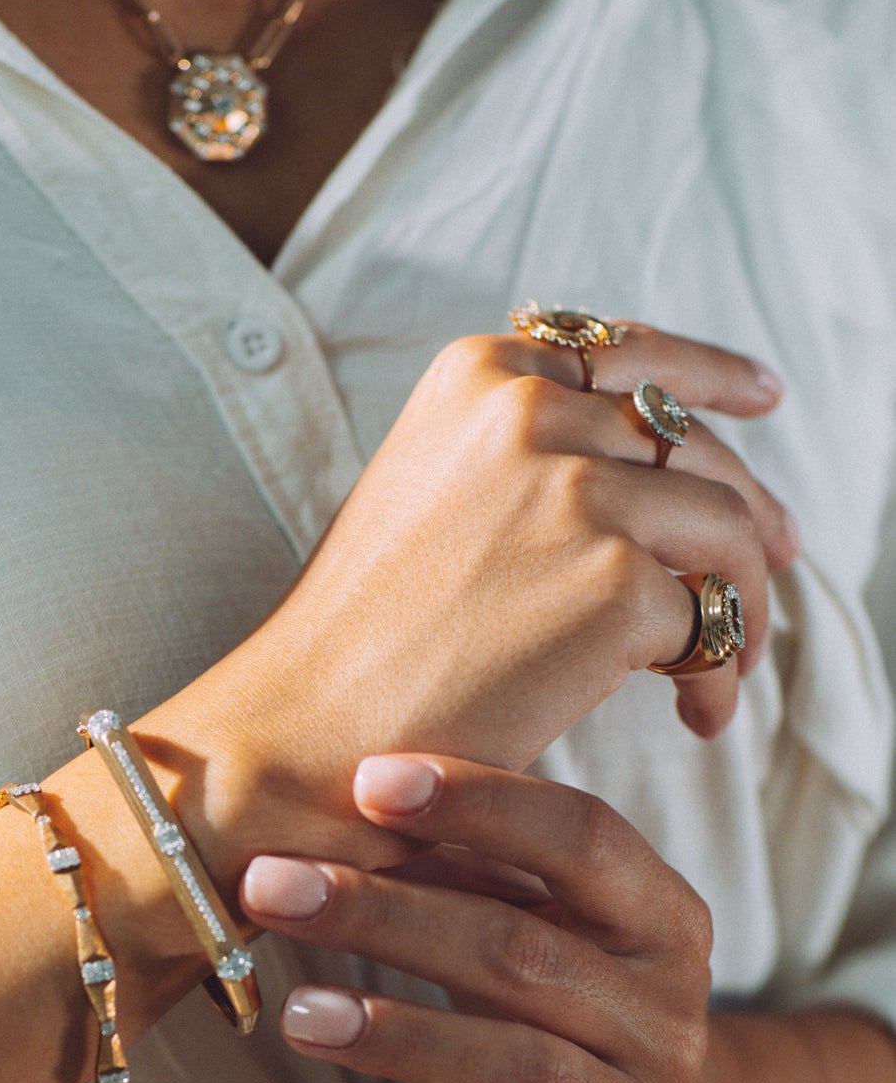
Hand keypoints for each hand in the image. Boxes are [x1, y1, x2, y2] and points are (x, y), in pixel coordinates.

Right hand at [179, 327, 796, 845]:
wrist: (310, 729)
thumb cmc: (362, 635)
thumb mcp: (427, 492)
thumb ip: (523, 455)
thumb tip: (655, 474)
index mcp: (482, 374)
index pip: (629, 353)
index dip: (711, 376)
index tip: (764, 397)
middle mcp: (531, 411)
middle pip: (693, 447)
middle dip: (746, 511)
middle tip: (772, 565)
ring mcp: (578, 493)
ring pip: (729, 531)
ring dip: (744, 604)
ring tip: (728, 666)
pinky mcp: (616, 587)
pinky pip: (714, 623)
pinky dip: (718, 675)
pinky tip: (694, 717)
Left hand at [239, 753, 813, 1082]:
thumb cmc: (572, 1002)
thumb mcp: (547, 923)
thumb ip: (470, 867)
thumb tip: (346, 805)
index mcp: (662, 919)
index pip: (584, 839)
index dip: (480, 804)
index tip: (368, 780)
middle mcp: (667, 1015)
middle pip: (521, 952)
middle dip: (386, 916)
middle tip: (273, 888)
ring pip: (521, 1069)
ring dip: (400, 1035)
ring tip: (299, 1014)